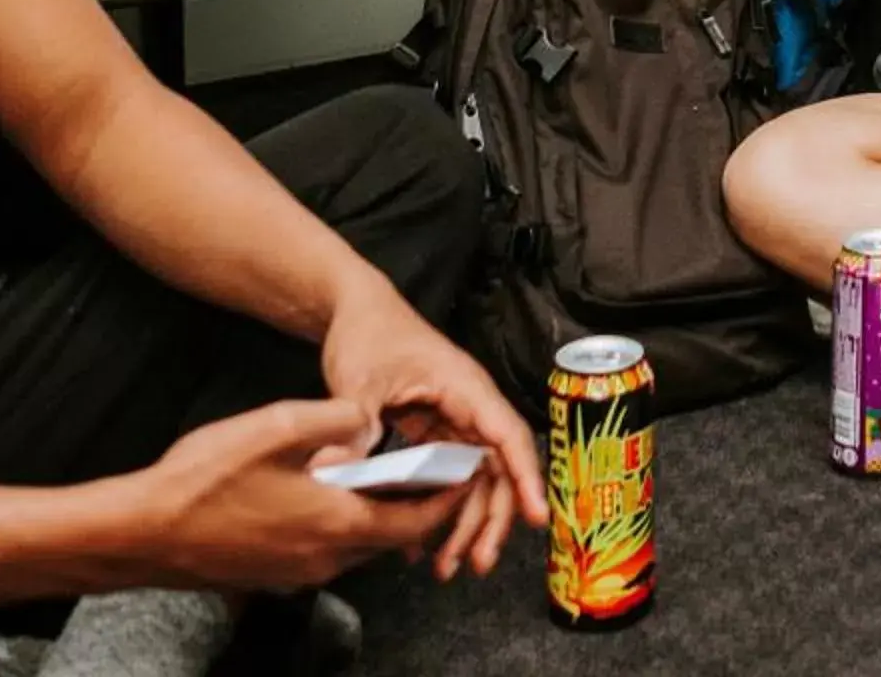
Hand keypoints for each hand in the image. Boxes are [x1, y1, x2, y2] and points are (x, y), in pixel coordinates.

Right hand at [127, 397, 478, 591]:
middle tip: (427, 470)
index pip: (414, 521)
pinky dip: (340, 525)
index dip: (444, 499)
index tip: (463, 475)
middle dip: (413, 505)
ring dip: (375, 516)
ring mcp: (296, 573)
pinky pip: (323, 551)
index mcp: (337, 524)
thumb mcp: (277, 425)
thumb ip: (335, 420)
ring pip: (355, 544)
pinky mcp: (272, 575)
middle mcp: (324, 559)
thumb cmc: (204, 481)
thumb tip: (368, 420)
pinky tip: (323, 494)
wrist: (142, 532)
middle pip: (389, 536)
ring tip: (380, 476)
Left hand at [320, 285, 546, 579]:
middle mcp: (468, 410)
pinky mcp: (432, 437)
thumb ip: (359, 425)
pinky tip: (419, 545)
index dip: (525, 477)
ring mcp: (452, 425)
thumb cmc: (370, 334)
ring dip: (464, 525)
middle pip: (495, 470)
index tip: (536, 517)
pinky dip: (437, 512)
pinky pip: (445, 481)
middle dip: (493, 519)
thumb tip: (344, 470)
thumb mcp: (360, 378)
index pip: (507, 435)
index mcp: (465, 389)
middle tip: (477, 563)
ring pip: (472, 482)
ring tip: (447, 567)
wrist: (353, 313)